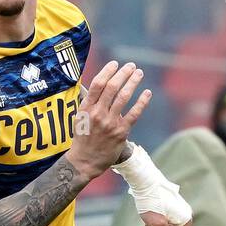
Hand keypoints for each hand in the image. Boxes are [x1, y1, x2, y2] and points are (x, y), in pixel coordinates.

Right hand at [67, 61, 150, 180]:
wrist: (84, 161)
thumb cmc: (82, 138)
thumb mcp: (79, 118)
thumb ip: (88, 102)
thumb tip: (94, 85)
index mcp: (87, 108)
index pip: (98, 84)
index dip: (108, 70)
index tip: (115, 63)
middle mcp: (98, 114)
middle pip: (112, 87)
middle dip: (123, 73)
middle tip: (131, 66)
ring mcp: (110, 123)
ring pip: (123, 97)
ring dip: (133, 82)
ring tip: (139, 73)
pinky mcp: (121, 132)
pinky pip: (134, 113)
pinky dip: (142, 101)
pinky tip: (147, 92)